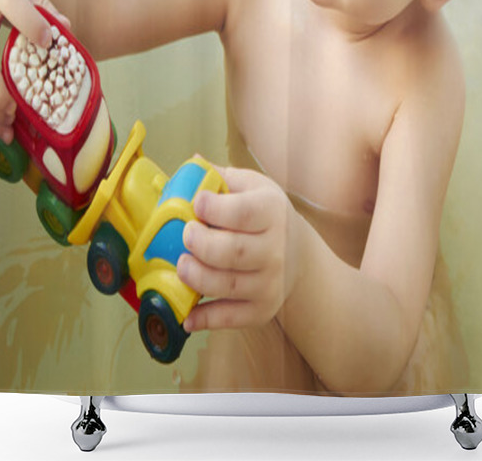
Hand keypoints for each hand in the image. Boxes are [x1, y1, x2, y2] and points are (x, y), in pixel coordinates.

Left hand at [177, 165, 304, 331]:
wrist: (300, 256)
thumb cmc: (267, 216)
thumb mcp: (254, 188)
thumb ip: (222, 178)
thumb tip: (192, 163)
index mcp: (272, 211)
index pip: (242, 212)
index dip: (214, 208)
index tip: (196, 203)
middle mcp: (276, 248)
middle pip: (232, 252)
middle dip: (200, 244)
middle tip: (185, 235)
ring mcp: (270, 282)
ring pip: (227, 285)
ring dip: (196, 278)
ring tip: (181, 266)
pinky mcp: (262, 309)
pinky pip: (230, 318)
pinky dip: (205, 319)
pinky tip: (187, 315)